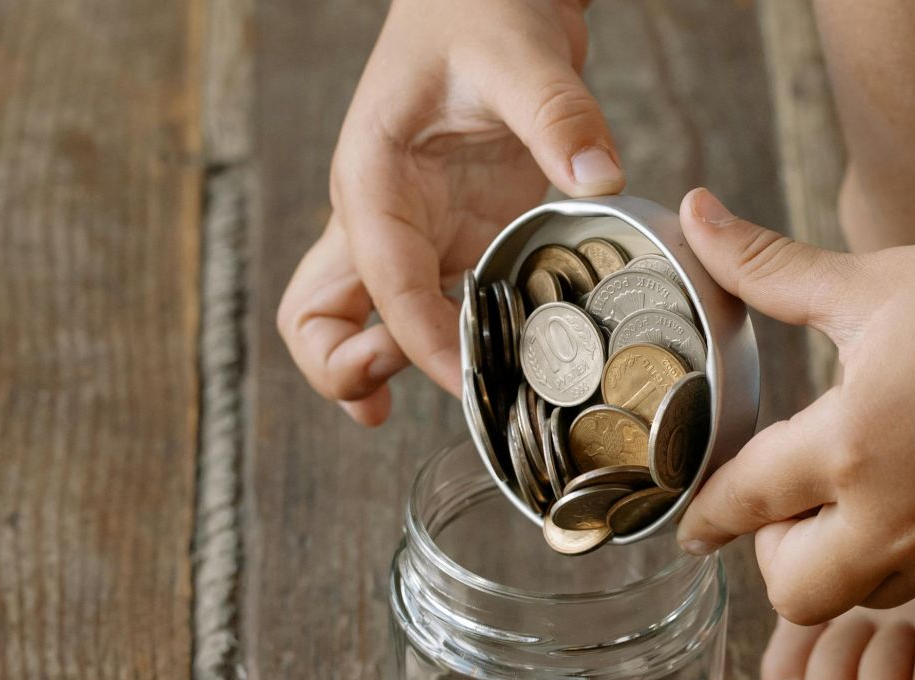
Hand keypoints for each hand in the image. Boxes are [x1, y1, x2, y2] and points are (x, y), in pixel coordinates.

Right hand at [278, 0, 620, 425]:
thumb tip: (598, 175)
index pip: (381, 285)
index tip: (474, 378)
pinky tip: (496, 375)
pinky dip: (442, 350)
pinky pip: (426, 312)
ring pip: (360, 325)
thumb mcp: (522, 55)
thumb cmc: (480, 10)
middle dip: (345, 371)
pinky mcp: (451, 239)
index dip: (420, 344)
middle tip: (399, 401)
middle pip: (316, 317)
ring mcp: (411, 234)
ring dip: (383, 372)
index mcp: (372, 179)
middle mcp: (377, 216)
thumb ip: (559, 115)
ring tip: (453, 404)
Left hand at [675, 188, 914, 623]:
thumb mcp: (872, 280)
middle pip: (794, 591)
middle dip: (775, 558)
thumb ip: (769, 268)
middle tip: (788, 507)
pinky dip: (897, 556)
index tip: (691, 523)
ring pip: (860, 595)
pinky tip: (910, 495)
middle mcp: (893, 512)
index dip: (705, 514)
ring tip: (853, 493)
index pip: (745, 503)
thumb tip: (693, 214)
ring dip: (838, 560)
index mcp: (848, 440)